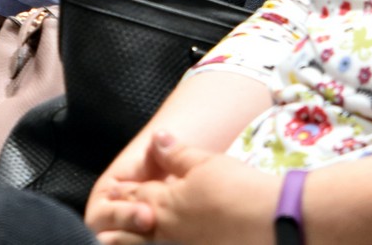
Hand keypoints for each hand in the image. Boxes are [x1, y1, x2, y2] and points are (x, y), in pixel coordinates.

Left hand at [88, 133, 278, 244]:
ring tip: (111, 241)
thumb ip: (176, 153)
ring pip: (147, 244)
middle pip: (136, 225)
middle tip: (100, 228)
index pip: (136, 195)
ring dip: (130, 241)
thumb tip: (156, 138)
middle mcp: (168, 229)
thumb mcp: (206, 162)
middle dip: (119, 223)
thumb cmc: (238, 188)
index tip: (107, 195)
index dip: (121, 194)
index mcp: (166, 202)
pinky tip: (158, 244)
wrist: (272, 220)